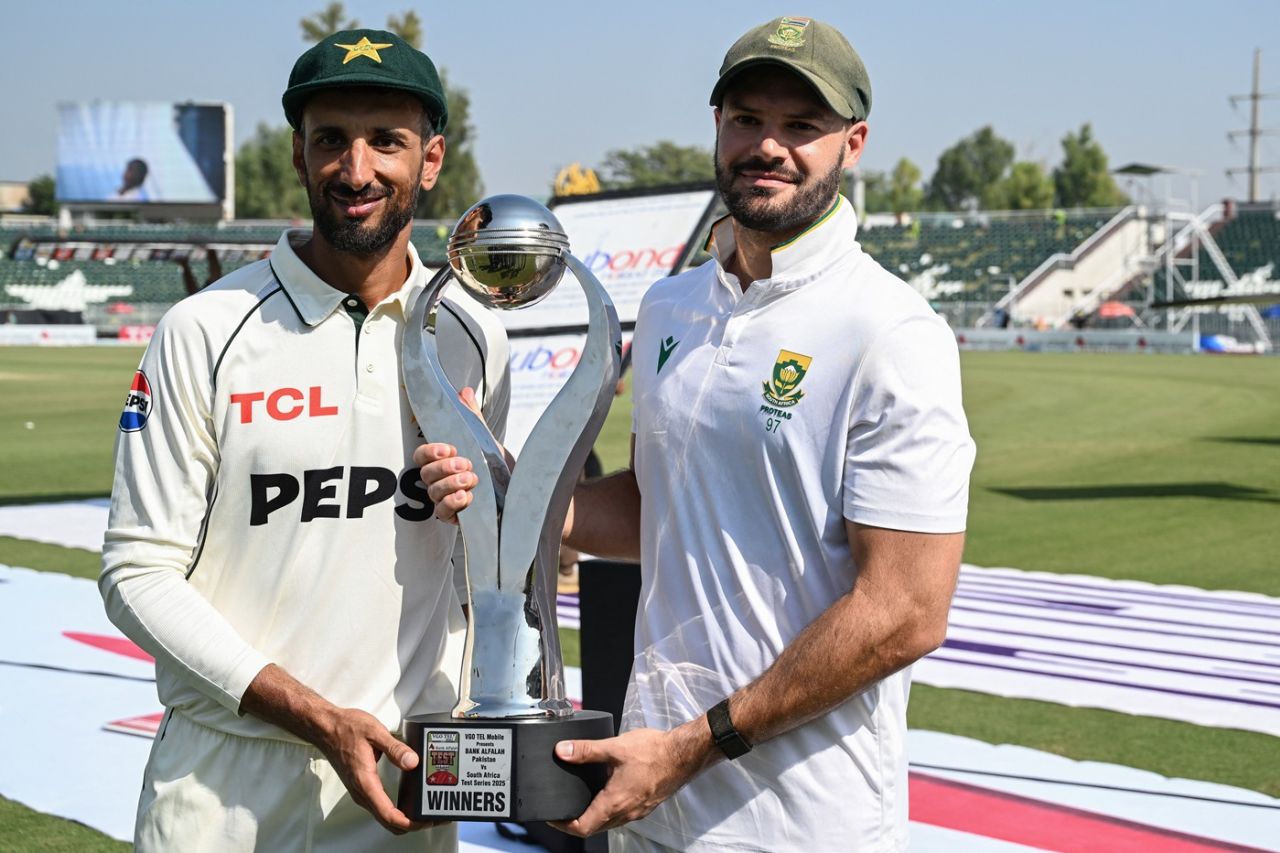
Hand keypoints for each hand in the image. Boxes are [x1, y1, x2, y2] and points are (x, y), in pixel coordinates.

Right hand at [314, 706, 435, 833]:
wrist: (326, 728)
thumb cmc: (347, 729)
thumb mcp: (375, 732)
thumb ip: (395, 748)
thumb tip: (412, 762)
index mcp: (365, 782)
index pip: (388, 814)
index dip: (408, 823)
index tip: (425, 821)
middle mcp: (362, 792)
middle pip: (388, 821)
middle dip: (411, 824)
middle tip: (433, 817)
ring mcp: (361, 792)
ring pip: (384, 816)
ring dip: (405, 818)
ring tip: (425, 810)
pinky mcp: (363, 788)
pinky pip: (381, 807)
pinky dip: (396, 811)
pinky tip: (409, 802)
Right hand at [413, 388, 504, 523]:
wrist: (517, 491)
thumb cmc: (496, 466)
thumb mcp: (486, 440)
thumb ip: (472, 417)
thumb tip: (464, 392)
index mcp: (442, 461)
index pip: (422, 456)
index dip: (430, 451)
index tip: (449, 447)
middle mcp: (440, 481)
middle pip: (426, 474)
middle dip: (444, 468)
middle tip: (466, 464)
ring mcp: (445, 500)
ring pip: (434, 493)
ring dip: (450, 484)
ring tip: (471, 479)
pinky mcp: (455, 517)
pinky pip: (444, 513)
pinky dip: (453, 504)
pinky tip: (467, 497)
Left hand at [548, 725, 710, 836]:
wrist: (684, 754)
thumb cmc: (654, 752)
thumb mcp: (614, 747)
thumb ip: (586, 750)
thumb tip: (562, 751)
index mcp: (615, 803)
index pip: (582, 828)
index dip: (563, 825)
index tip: (552, 816)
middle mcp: (626, 813)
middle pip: (594, 829)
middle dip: (575, 822)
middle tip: (562, 810)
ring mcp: (637, 811)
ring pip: (608, 823)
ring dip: (593, 817)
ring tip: (581, 801)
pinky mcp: (646, 805)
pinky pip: (622, 815)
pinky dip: (608, 810)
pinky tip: (607, 793)